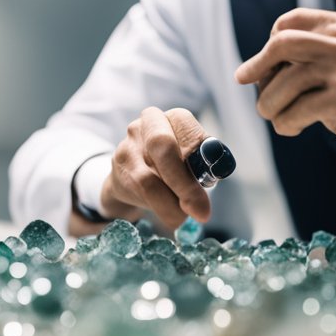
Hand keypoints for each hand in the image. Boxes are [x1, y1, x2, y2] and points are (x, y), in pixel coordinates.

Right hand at [99, 107, 212, 230]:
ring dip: (173, 203)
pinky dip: (162, 209)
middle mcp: (147, 124)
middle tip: (202, 210)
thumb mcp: (189, 160)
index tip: (214, 177)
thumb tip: (218, 171)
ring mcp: (128, 144)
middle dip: (185, 183)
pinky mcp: (117, 166)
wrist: (129, 176)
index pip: (186, 126)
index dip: (201, 152)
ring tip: (187, 217)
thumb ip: (201, 162)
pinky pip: (140, 192)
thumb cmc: (169, 166)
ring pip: (149, 177)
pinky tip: (173, 217)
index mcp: (172, 117)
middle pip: (163, 146)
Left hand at [234, 8, 335, 157]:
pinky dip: (287, 123)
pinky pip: (299, 111)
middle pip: (281, 44)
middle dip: (256, 64)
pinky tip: (292, 129)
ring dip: (269, 104)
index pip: (292, 20)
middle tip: (245, 80)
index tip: (267, 61)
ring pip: (284, 83)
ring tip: (274, 116)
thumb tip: (287, 63)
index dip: (271, 40)